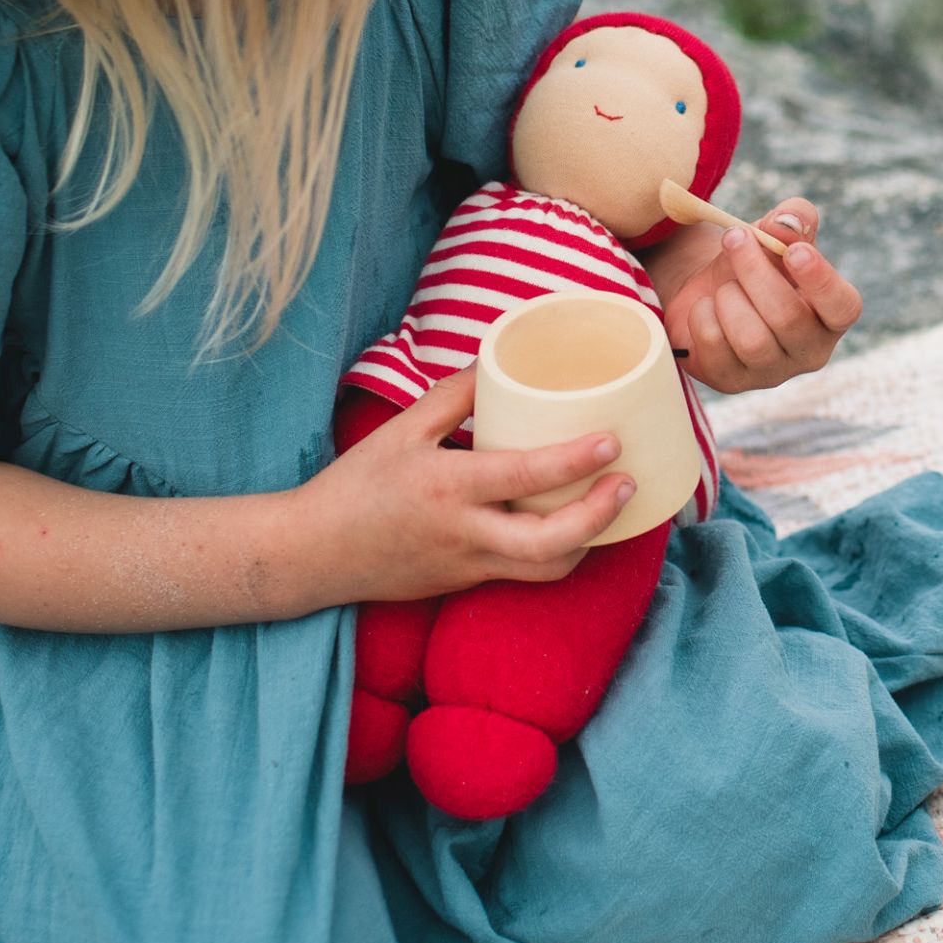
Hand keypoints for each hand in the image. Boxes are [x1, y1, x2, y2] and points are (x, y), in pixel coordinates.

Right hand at [304, 365, 634, 603]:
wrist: (315, 552)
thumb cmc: (356, 485)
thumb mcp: (400, 430)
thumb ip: (451, 396)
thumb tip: (493, 360)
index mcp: (447, 487)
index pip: (523, 477)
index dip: (574, 461)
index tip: (611, 441)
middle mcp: (464, 532)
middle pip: (550, 543)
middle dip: (600, 517)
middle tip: (627, 483)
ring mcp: (468, 564)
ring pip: (546, 569)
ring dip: (588, 541)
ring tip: (609, 506)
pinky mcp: (466, 582)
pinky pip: (524, 574)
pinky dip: (555, 552)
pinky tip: (569, 527)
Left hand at [653, 198, 862, 392]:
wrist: (704, 292)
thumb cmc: (751, 265)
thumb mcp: (771, 236)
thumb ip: (791, 221)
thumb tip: (788, 221)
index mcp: (831, 316)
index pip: (843, 307)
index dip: (821, 281)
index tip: (794, 251)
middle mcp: (809, 351)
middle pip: (786, 317)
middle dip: (753, 270)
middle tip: (734, 238)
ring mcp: (769, 372)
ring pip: (750, 338)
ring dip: (727, 297)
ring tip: (723, 285)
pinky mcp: (730, 381)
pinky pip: (714, 345)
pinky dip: (702, 316)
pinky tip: (705, 309)